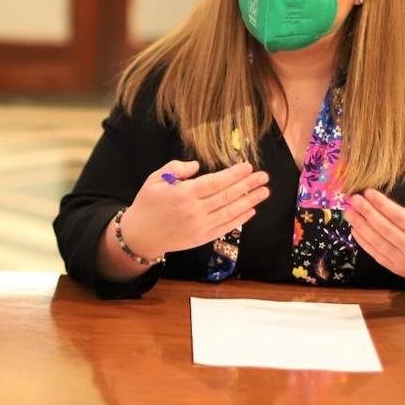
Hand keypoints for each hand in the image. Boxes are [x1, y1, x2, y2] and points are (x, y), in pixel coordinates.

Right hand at [121, 160, 270, 258]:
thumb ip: (176, 168)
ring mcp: (200, 226)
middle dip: (248, 185)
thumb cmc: (147, 204)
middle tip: (264, 177)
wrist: (140, 235)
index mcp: (184, 193)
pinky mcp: (202, 238)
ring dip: (250, 201)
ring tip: (264, 192)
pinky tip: (251, 210)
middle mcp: (195, 210)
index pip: (215, 182)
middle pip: (227, 196)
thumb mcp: (155, 179)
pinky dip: (239, 219)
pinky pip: (225, 227)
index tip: (248, 167)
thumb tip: (198, 166)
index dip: (234, 174)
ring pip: (230, 212)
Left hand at [344, 170, 404, 285]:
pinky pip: (376, 254)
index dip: (383, 205)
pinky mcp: (396, 268)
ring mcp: (403, 261)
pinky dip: (364, 242)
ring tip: (349, 212)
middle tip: (353, 200)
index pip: (400, 217)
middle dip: (367, 213)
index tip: (368, 193)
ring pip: (377, 242)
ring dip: (361, 226)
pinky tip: (354, 230)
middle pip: (385, 229)